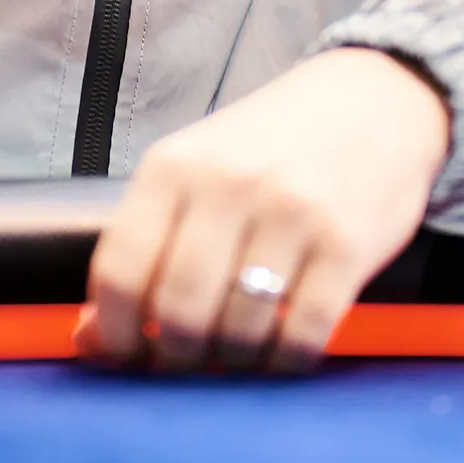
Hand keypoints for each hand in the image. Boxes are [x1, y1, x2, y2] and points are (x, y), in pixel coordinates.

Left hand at [75, 48, 449, 371]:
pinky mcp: (348, 243)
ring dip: (233, 362)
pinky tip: (281, 349)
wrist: (374, 100)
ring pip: (240, 332)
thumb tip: (90, 341)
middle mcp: (229, 184)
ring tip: (237, 349)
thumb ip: (144, 245)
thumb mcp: (195, 170)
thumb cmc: (271, 145)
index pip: (120, 271)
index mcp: (174, 165)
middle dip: (176, 357)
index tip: (123, 355)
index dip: (113, 332)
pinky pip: (303, 335)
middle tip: (187, 360)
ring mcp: (292, 212)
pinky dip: (285, 361)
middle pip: (179, 312)